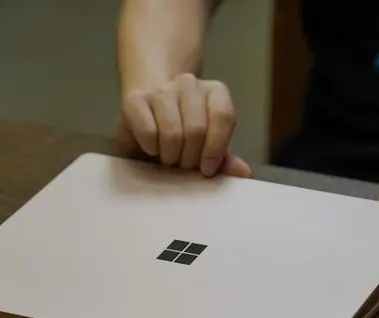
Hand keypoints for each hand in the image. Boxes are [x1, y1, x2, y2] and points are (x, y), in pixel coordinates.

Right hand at [115, 73, 250, 177]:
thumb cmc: (182, 137)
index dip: (216, 148)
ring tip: (169, 157)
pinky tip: (152, 148)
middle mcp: (189, 84)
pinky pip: (149, 133)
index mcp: (215, 92)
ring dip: (170, 156)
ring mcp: (161, 90)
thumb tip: (244, 172)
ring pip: (172, 133)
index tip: (207, 169)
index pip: (223, 117)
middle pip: (197, 129)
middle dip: (190, 158)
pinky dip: (151, 149)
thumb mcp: (206, 148)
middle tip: (184, 164)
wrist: (147, 119)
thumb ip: (225, 159)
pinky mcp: (134, 100)